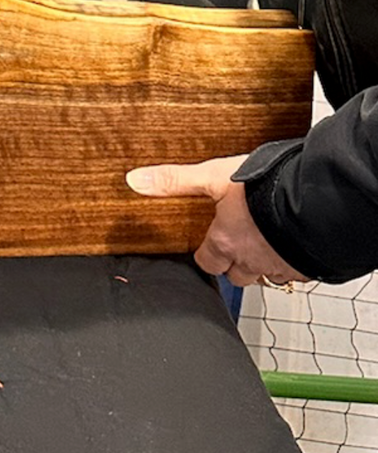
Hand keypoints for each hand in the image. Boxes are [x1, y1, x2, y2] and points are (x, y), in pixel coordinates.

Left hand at [126, 155, 311, 287]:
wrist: (317, 199)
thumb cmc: (266, 188)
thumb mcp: (213, 176)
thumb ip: (175, 181)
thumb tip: (135, 181)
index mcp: (226, 243)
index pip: (208, 263)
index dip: (206, 255)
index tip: (206, 248)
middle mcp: (252, 260)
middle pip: (237, 276)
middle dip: (234, 264)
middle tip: (236, 246)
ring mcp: (282, 265)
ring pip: (267, 276)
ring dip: (262, 264)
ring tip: (264, 243)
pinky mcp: (309, 265)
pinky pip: (296, 272)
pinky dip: (291, 262)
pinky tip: (292, 244)